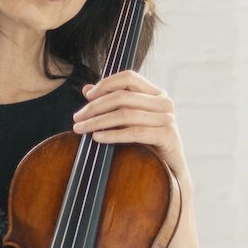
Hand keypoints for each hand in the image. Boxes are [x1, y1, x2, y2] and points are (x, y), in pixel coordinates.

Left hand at [72, 70, 188, 182]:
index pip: (128, 77)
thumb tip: (86, 88)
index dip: (106, 84)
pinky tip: (97, 138)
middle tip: (77, 118)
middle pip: (123, 97)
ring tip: (81, 129)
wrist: (170, 170)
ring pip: (126, 114)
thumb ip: (111, 104)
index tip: (88, 96)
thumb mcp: (127, 120)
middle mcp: (164, 101)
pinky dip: (113, 135)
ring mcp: (167, 118)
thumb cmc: (147, 143)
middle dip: (95, 107)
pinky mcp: (167, 135)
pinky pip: (135, 132)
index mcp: (155, 93)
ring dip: (98, 122)